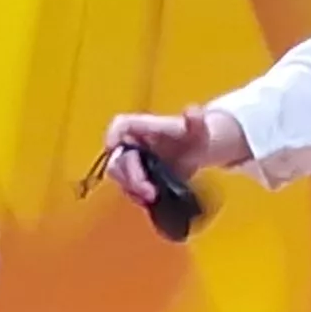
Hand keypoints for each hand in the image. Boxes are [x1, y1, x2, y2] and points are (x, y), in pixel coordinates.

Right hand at [100, 108, 244, 200]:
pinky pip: (127, 186)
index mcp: (143, 126)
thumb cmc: (194, 137)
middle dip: (132, 176)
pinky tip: (150, 200)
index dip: (112, 134)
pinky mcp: (134, 176)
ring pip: (119, 174)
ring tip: (152, 197)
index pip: (121, 124)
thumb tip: (192, 111)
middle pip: (118, 157)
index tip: (112, 146)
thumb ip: (196, 121)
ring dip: (132, 188)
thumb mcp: (198, 129)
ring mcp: (131, 160)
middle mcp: (132, 142)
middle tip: (150, 192)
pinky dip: (136, 194)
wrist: (196, 153)